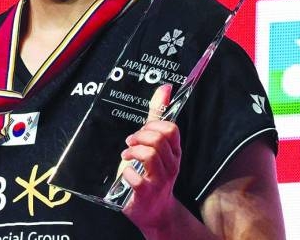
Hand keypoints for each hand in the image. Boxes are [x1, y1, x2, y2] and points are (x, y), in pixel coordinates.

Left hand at [120, 84, 182, 233]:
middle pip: (158, 139)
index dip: (153, 125)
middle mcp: (171, 165)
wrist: (154, 211)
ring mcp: (160, 181)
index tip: (143, 130)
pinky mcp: (146, 194)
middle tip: (131, 143)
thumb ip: (157, 116)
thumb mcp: (157, 144)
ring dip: (133, 151)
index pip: (171, 129)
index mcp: (174, 152)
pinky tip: (126, 173)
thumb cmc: (153, 173)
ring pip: (149, 154)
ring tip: (127, 155)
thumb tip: (164, 88)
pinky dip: (127, 172)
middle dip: (140, 136)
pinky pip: (136, 177)